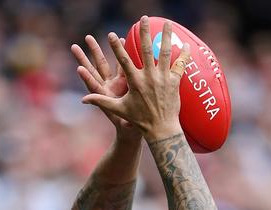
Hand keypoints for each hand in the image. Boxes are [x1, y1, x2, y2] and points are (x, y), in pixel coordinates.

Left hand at [72, 34, 138, 135]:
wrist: (131, 125)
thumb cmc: (128, 127)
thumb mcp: (127, 124)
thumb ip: (126, 122)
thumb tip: (127, 125)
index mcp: (105, 98)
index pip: (94, 87)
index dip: (87, 79)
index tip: (79, 69)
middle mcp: (106, 88)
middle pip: (93, 71)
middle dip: (83, 58)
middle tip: (73, 47)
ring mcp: (113, 82)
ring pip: (102, 63)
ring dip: (95, 50)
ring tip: (88, 38)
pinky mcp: (123, 79)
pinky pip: (119, 62)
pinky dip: (118, 51)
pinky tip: (119, 39)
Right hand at [78, 17, 189, 138]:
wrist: (161, 130)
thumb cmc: (139, 120)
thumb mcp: (119, 110)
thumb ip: (101, 102)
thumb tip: (83, 100)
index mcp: (134, 82)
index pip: (123, 60)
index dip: (116, 47)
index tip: (111, 35)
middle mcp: (149, 77)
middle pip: (147, 50)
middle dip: (144, 33)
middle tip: (143, 19)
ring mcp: (163, 78)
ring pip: (165, 52)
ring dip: (166, 36)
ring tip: (168, 23)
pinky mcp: (174, 82)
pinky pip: (181, 65)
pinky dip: (184, 54)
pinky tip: (186, 44)